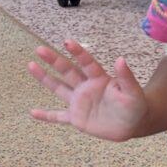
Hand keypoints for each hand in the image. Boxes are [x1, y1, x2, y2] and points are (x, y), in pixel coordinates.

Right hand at [27, 40, 148, 141]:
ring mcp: (79, 102)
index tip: (67, 42)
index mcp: (99, 79)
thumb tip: (121, 60)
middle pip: (67, 71)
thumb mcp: (133, 92)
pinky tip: (32, 112)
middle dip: (54, 60)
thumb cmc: (135, 106)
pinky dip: (46, 116)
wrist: (133, 124)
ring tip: (31, 65)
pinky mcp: (77, 118)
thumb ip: (126, 77)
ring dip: (45, 78)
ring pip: (59, 88)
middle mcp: (86, 87)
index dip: (78, 52)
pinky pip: (59, 117)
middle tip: (39, 49)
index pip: (86, 63)